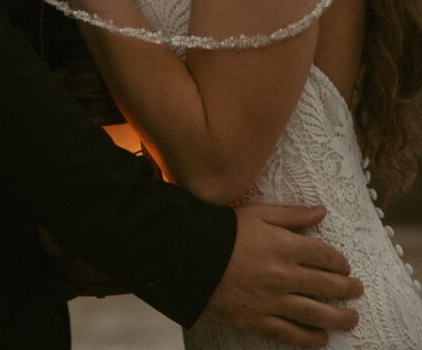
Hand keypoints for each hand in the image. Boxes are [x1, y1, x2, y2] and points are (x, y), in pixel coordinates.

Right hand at [207, 204, 361, 347]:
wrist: (192, 256)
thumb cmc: (225, 230)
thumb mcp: (259, 213)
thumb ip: (293, 214)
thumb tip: (322, 211)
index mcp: (285, 246)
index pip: (324, 256)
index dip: (339, 262)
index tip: (345, 266)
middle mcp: (284, 275)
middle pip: (326, 286)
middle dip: (347, 289)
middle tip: (357, 291)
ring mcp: (272, 301)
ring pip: (315, 314)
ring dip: (338, 317)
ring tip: (352, 319)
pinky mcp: (258, 321)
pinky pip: (291, 335)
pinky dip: (310, 339)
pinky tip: (323, 339)